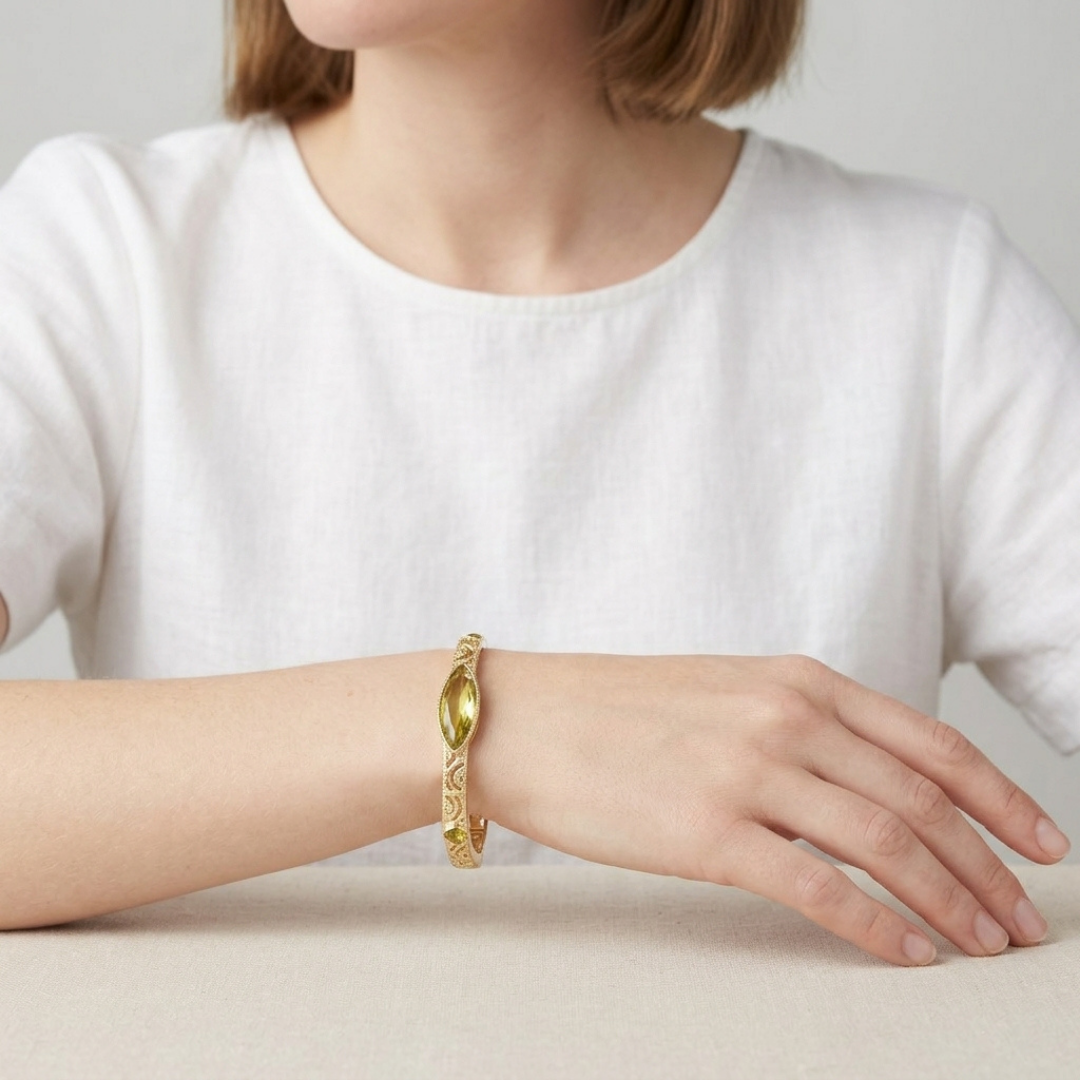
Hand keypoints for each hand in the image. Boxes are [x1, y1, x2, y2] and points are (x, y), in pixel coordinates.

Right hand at [471, 649, 1070, 965]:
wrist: (522, 719)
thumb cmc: (615, 709)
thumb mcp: (724, 690)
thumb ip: (799, 724)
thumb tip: (868, 785)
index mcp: (795, 681)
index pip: (931, 742)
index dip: (1001, 797)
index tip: (1040, 842)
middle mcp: (786, 718)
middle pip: (924, 801)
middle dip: (989, 867)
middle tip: (1022, 918)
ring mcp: (749, 771)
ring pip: (888, 844)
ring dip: (950, 902)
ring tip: (981, 943)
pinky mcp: (710, 831)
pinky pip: (822, 888)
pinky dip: (879, 927)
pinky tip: (907, 953)